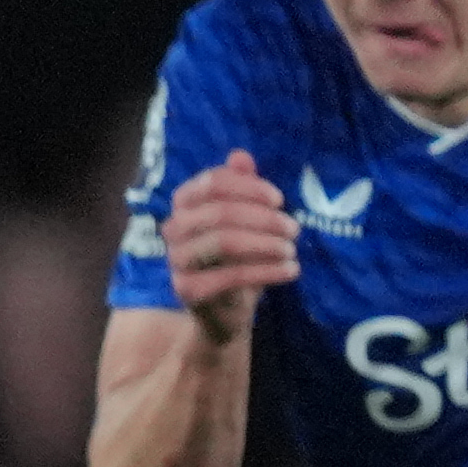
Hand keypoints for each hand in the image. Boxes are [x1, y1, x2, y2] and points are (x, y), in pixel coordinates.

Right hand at [161, 152, 297, 334]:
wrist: (222, 310)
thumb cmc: (235, 258)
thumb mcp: (244, 219)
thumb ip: (242, 187)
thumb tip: (240, 156)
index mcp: (183, 204)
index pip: (213, 183)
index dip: (250, 187)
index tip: (280, 200)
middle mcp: (173, 229)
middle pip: (220, 212)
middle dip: (264, 219)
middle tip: (294, 229)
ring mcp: (176, 261)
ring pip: (224, 242)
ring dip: (266, 244)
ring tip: (291, 250)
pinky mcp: (187, 290)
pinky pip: (231, 276)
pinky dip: (267, 271)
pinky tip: (291, 270)